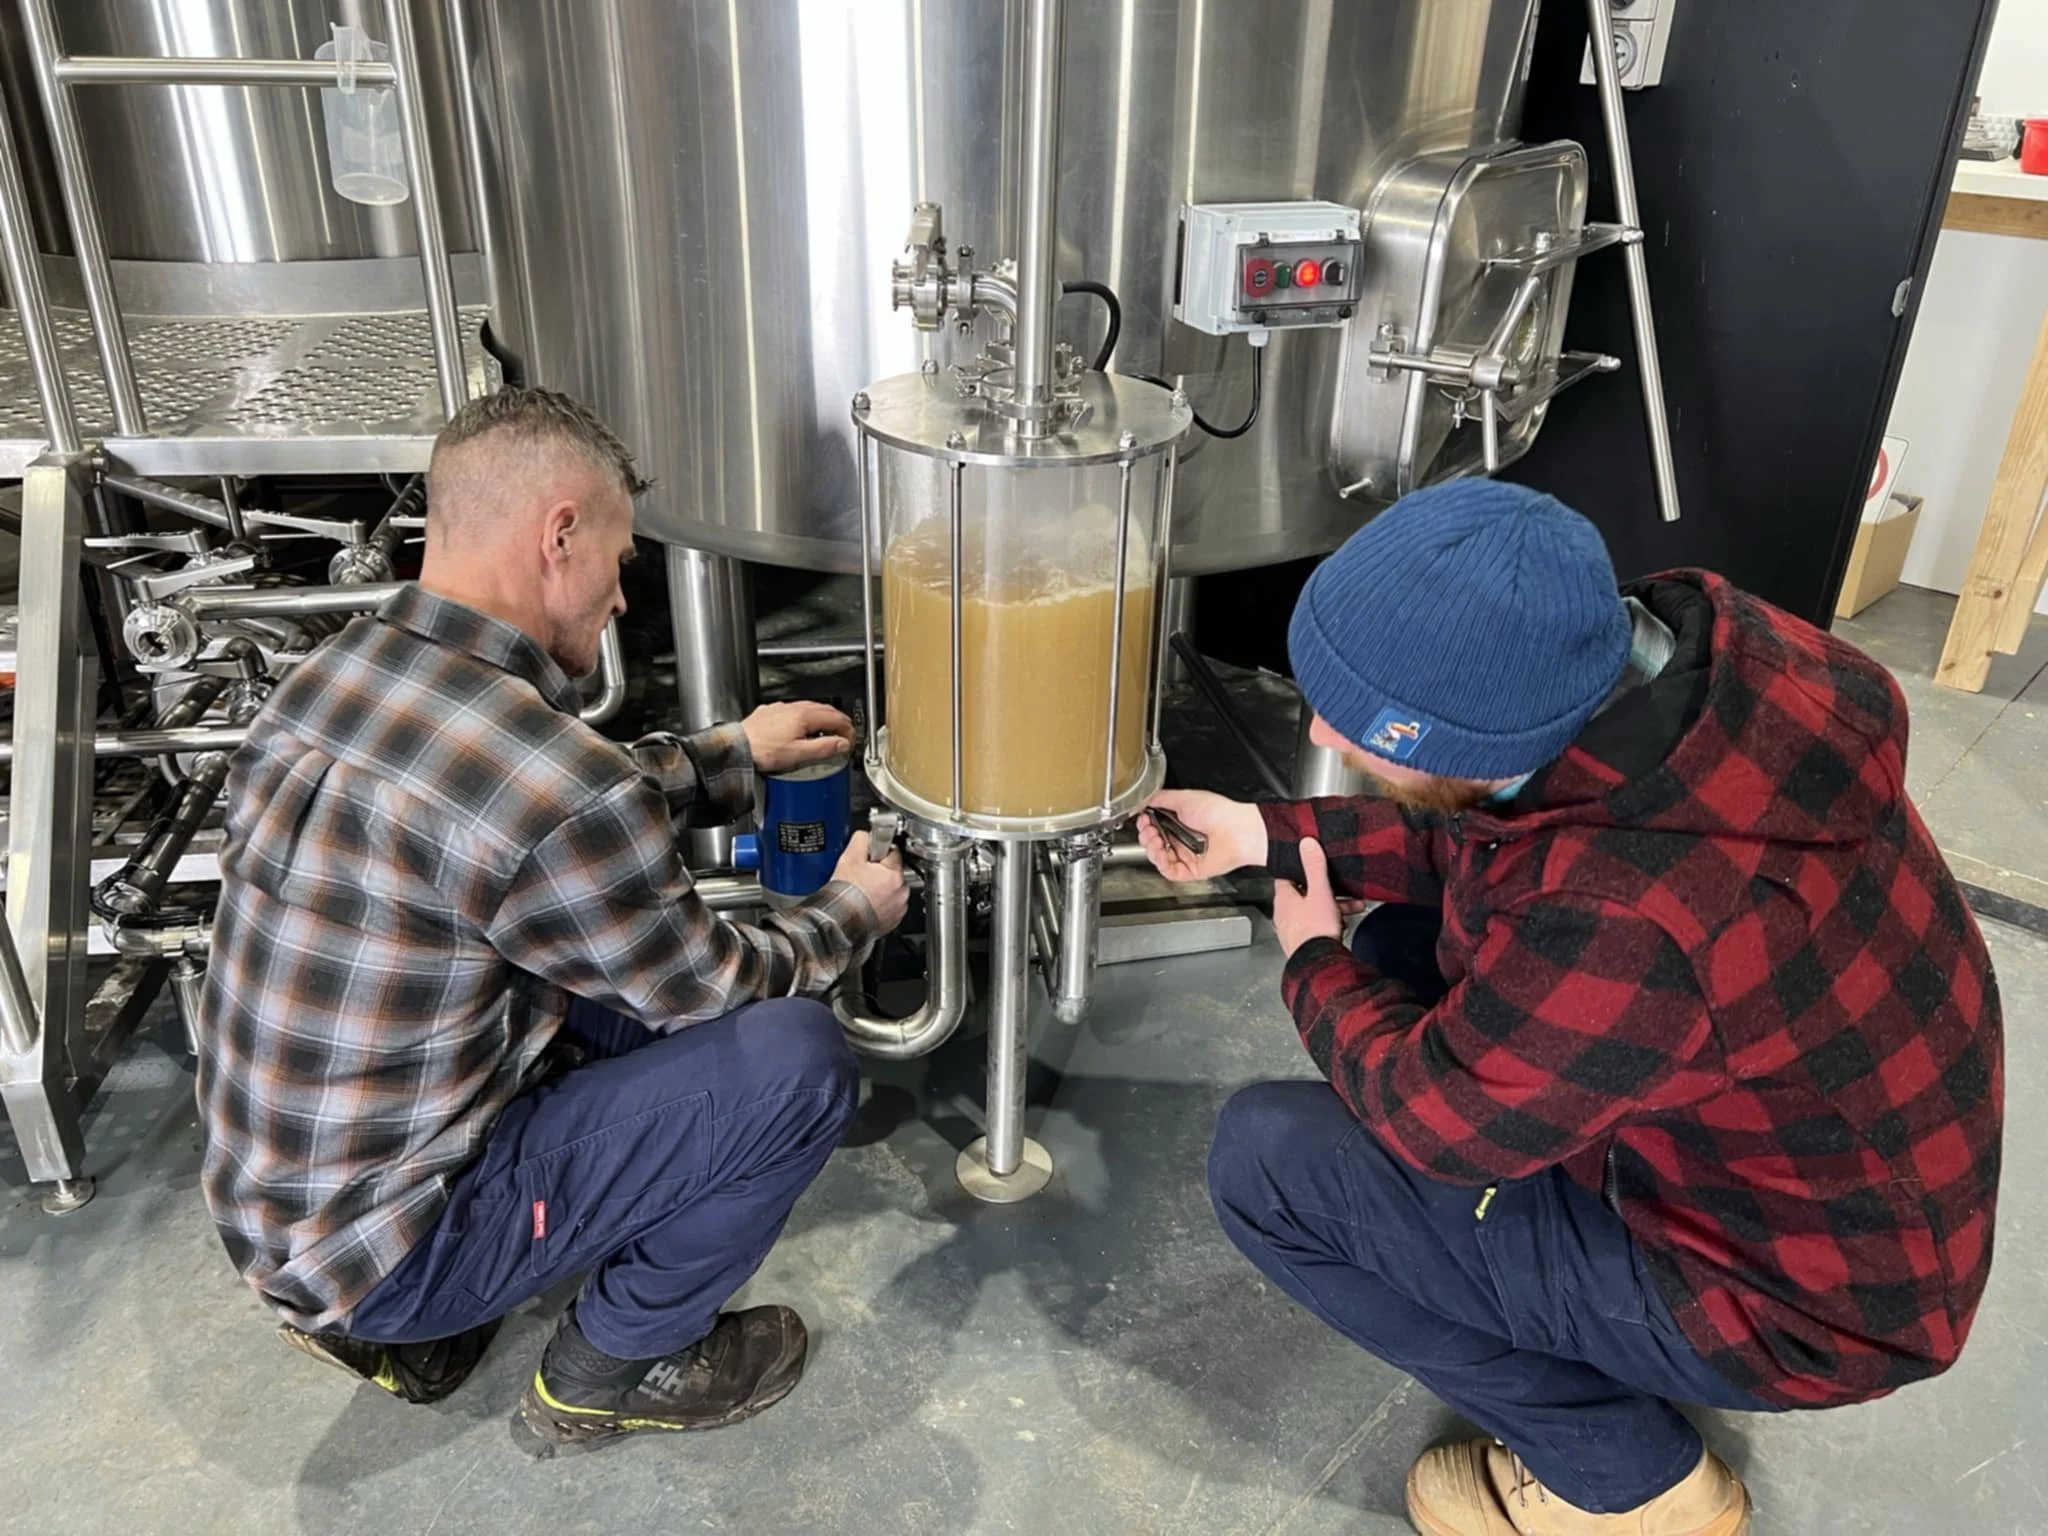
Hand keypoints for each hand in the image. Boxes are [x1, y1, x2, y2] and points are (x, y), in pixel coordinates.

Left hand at [743, 701, 854, 774]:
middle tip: (844, 736)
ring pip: (810, 708)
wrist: (736, 747)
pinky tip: (801, 729)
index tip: (850, 742)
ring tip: (826, 733)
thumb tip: (842, 744)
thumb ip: (824, 748)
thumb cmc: (762, 751)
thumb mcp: (799, 754)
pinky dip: (805, 718)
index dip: (848, 730)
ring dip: (823, 719)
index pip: (836, 718)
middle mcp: (793, 708)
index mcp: (804, 716)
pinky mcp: (770, 713)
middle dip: (839, 722)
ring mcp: (781, 708)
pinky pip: (794, 711)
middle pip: (825, 710)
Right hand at [832, 832, 908, 933]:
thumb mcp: (849, 858)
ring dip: (882, 889)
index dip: (879, 852)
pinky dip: (882, 904)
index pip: (894, 852)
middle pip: (893, 872)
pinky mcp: (894, 920)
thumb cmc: (846, 894)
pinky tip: (867, 903)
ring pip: (893, 890)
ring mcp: (899, 908)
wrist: (841, 922)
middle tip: (863, 876)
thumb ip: (861, 840)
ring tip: (864, 891)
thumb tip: (866, 835)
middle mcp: (901, 892)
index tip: (870, 857)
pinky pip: (891, 906)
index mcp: (894, 874)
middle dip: (881, 872)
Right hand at [1134, 789, 1267, 881]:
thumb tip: (1145, 801)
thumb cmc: (1219, 812)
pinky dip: (1160, 862)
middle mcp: (1182, 839)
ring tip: (1154, 838)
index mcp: (1180, 821)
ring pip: (1158, 858)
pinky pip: (1169, 871)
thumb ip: (1161, 798)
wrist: (1237, 830)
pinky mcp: (1190, 870)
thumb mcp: (1185, 797)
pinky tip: (1161, 852)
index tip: (1143, 818)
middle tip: (1147, 828)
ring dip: (1150, 848)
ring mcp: (1185, 855)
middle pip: (1152, 843)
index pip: (1154, 827)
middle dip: (1145, 835)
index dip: (1145, 824)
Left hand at [1273, 838, 1343, 958]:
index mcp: (1284, 899)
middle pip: (1303, 894)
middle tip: (1340, 888)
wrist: (1318, 963)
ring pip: (1313, 911)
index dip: (1299, 870)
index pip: (1286, 877)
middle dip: (1324, 890)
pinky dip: (1330, 922)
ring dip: (1332, 907)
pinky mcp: (1303, 942)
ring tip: (1352, 906)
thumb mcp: (1319, 892)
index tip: (1311, 864)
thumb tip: (1306, 844)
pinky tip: (1344, 924)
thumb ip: (1315, 868)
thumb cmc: (1315, 929)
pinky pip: (1317, 926)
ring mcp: (1292, 929)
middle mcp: (1284, 914)